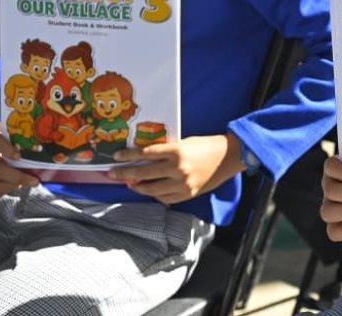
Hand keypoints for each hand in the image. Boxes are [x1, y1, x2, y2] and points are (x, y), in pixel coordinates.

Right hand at [0, 122, 38, 197]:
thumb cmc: (9, 139)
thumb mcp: (14, 134)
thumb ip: (27, 137)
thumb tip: (52, 142)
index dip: (6, 149)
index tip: (19, 156)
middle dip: (18, 176)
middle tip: (35, 181)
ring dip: (14, 185)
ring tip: (30, 183)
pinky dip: (8, 190)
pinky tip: (19, 185)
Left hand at [110, 133, 245, 204]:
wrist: (229, 157)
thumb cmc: (205, 145)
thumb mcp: (184, 143)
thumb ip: (165, 151)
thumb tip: (143, 159)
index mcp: (177, 151)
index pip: (145, 154)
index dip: (128, 155)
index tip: (116, 156)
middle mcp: (178, 169)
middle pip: (144, 173)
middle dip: (125, 173)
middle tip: (112, 173)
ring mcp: (182, 184)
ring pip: (151, 189)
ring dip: (137, 186)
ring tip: (129, 183)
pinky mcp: (188, 194)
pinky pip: (164, 198)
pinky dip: (154, 194)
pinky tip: (149, 189)